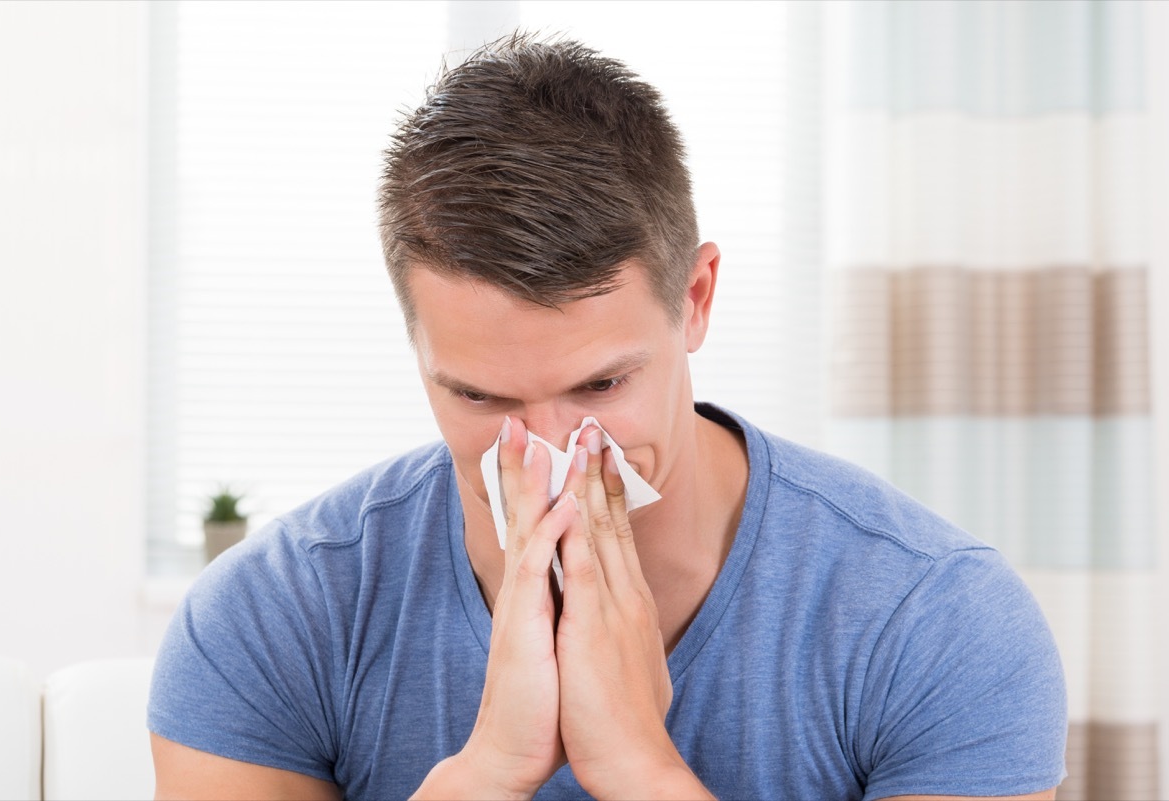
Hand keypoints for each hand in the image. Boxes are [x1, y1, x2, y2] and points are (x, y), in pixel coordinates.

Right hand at [415, 417, 574, 799]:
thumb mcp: (552, 641)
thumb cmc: (538, 699)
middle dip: (521, 467)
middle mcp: (524, 590)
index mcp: (535, 592)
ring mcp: (521, 605)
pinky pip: (538, 571)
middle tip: (519, 421)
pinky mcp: (525, 626)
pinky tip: (559, 506)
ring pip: (526, 531)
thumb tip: (567, 584)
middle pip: (522, 515)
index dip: (538, 484)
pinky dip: (549, 536)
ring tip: (534, 441)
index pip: (536, 524)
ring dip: (531, 485)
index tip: (543, 443)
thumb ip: (556, 606)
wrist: (513, 750)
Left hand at [555, 428, 710, 798]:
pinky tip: (567, 498)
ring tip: (581, 441)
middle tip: (592, 426)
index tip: (600, 456)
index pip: (617, 535)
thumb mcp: (630, 664)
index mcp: (630, 604)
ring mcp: (612, 608)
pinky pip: (581, 567)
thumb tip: (627, 619)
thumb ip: (625, 632)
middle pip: (610, 521)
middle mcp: (625, 596)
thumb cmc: (623, 720)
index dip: (608, 493)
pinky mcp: (593, 626)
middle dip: (600, 471)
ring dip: (588, 483)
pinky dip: (574, 529)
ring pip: (597, 532)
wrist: (634, 762)